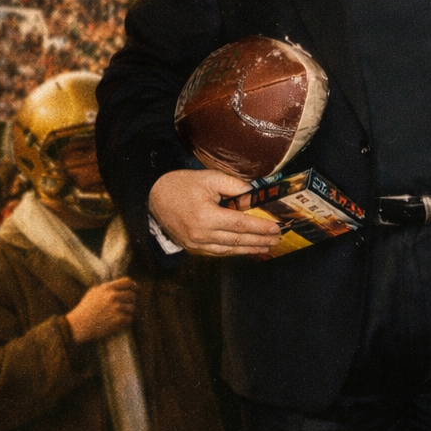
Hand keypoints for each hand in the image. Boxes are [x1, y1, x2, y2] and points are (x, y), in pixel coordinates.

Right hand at [66, 278, 137, 343]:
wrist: (78, 325)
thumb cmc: (84, 310)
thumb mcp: (92, 293)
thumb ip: (104, 287)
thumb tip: (115, 285)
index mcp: (107, 288)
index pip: (127, 282)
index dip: (133, 286)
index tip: (136, 289)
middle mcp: (113, 296)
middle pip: (132, 295)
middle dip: (132, 301)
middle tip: (128, 305)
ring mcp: (117, 308)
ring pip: (133, 308)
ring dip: (129, 312)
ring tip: (122, 315)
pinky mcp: (118, 319)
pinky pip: (130, 319)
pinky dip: (127, 321)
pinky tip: (120, 322)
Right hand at [148, 169, 280, 256]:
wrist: (153, 198)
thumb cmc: (181, 185)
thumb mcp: (209, 178)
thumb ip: (234, 186)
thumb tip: (255, 195)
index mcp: (206, 216)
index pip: (240, 224)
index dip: (260, 227)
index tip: (276, 228)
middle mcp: (202, 234)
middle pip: (238, 239)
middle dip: (260, 240)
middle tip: (277, 239)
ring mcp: (196, 244)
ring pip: (229, 249)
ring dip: (250, 249)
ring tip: (267, 246)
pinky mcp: (193, 248)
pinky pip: (218, 252)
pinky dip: (234, 251)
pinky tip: (246, 249)